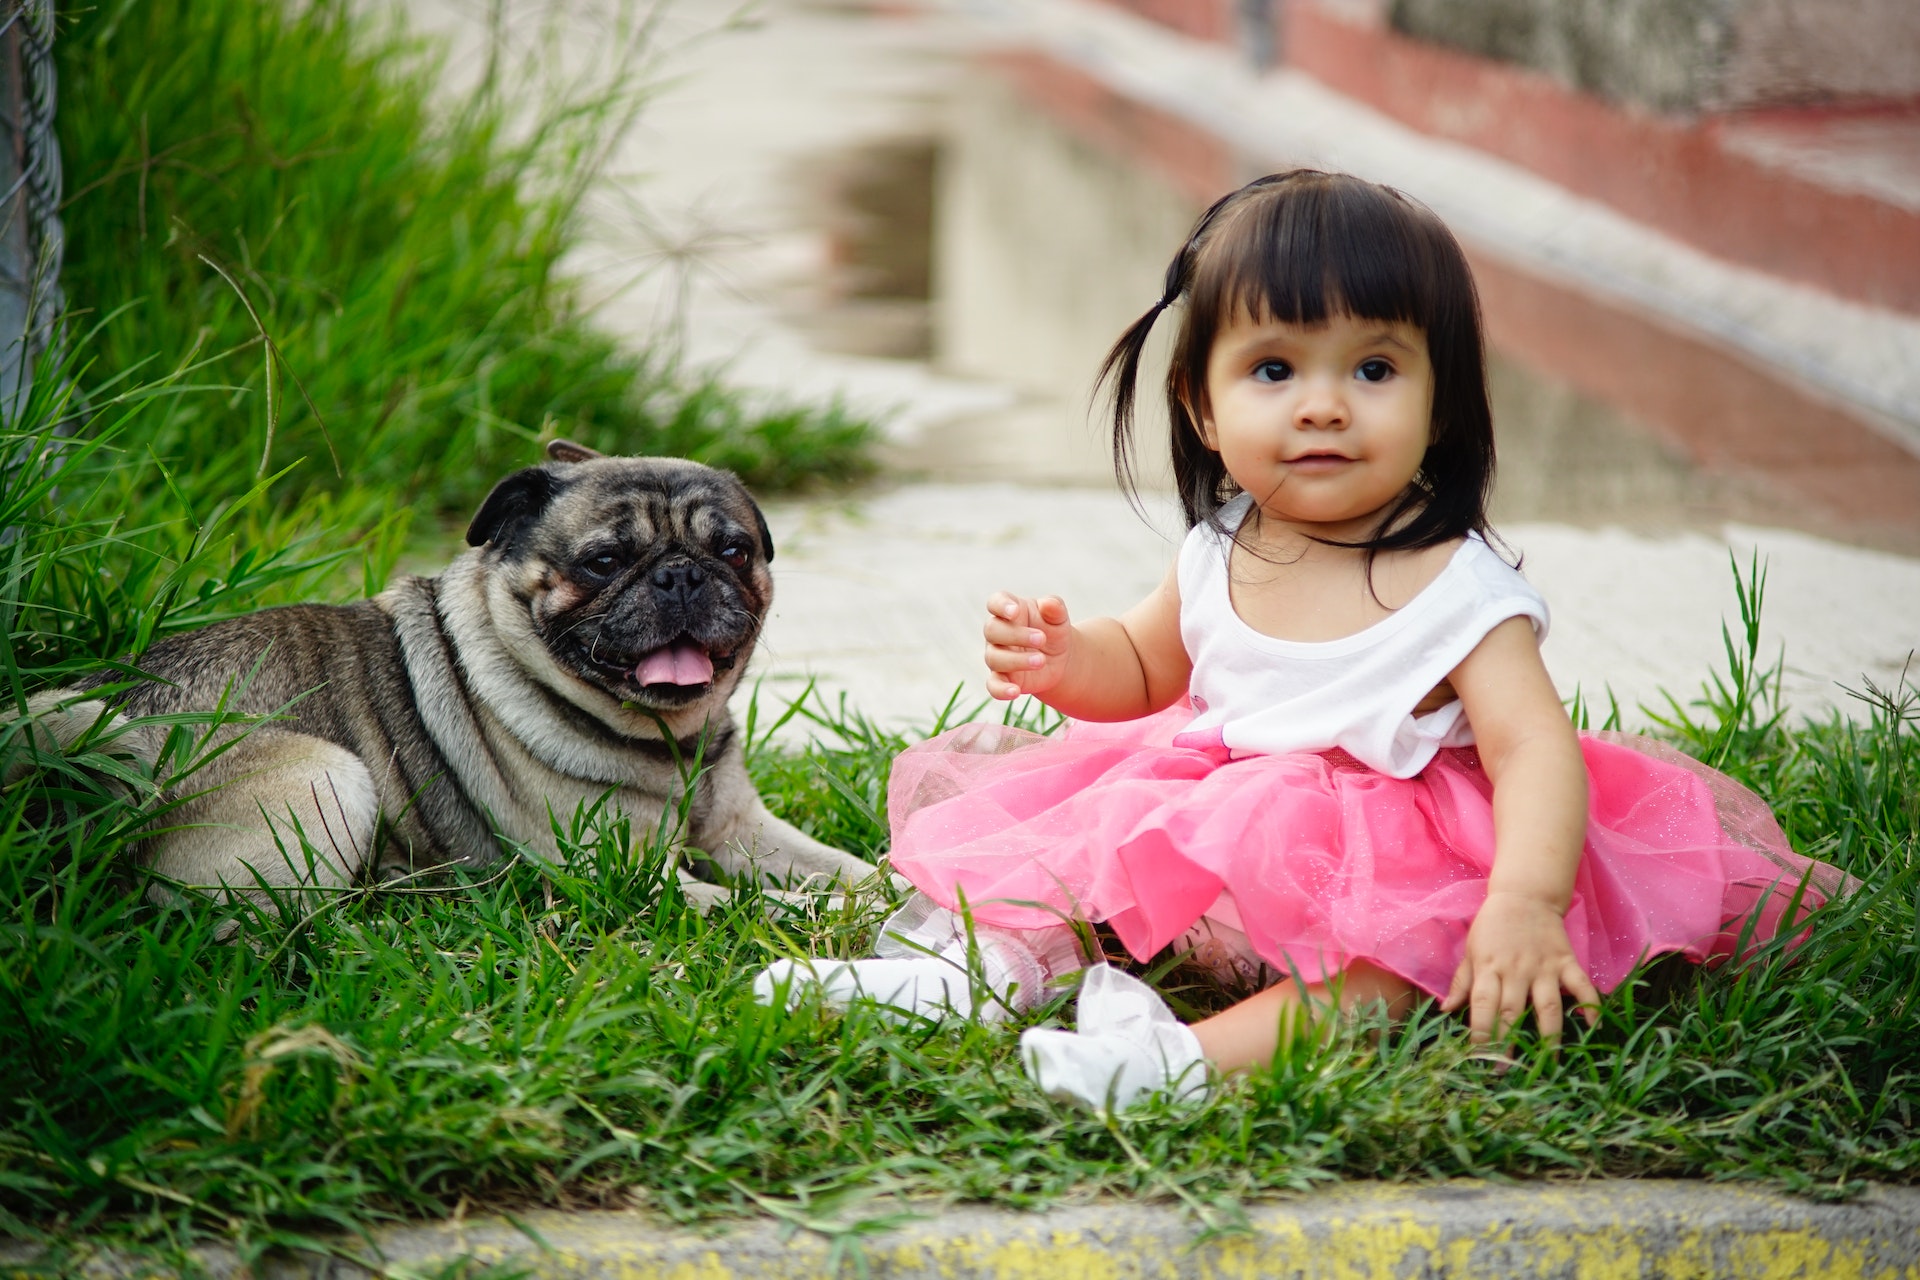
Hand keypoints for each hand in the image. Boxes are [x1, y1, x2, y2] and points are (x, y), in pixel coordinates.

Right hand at [983, 592, 1072, 700]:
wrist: (1060, 659)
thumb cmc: (1054, 631)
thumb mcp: (1059, 618)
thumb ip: (1055, 607)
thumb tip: (1047, 604)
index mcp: (1010, 610)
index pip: (995, 602)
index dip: (1001, 606)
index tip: (1015, 611)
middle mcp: (998, 633)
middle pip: (992, 630)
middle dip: (1016, 635)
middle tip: (1042, 639)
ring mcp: (997, 656)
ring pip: (994, 658)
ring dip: (1017, 660)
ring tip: (1041, 661)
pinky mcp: (1002, 678)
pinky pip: (993, 686)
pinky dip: (1001, 690)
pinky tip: (1015, 692)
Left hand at [1441, 891, 1600, 1047]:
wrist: (1524, 896)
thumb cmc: (1492, 927)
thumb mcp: (1471, 950)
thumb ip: (1462, 982)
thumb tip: (1445, 1010)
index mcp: (1488, 968)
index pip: (1482, 1005)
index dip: (1481, 1032)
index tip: (1478, 1057)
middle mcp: (1516, 970)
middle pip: (1512, 1012)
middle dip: (1508, 1043)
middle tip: (1506, 1071)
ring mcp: (1543, 967)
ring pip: (1547, 1006)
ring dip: (1549, 1036)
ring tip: (1548, 1063)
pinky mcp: (1566, 962)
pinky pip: (1581, 986)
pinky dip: (1590, 1005)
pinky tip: (1592, 1026)